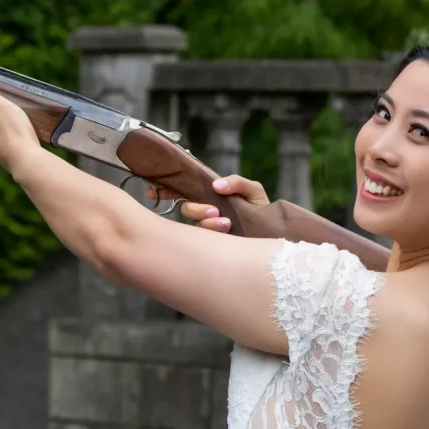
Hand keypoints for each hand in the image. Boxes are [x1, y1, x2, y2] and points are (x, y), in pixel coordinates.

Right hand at [145, 174, 267, 231]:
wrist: (274, 233)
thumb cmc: (261, 209)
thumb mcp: (252, 191)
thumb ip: (237, 183)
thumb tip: (217, 185)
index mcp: (210, 197)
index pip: (183, 193)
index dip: (166, 191)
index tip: (154, 193)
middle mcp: (206, 214)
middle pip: (186, 210)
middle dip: (195, 210)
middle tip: (213, 211)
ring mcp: (209, 231)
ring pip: (196, 226)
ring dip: (207, 223)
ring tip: (226, 222)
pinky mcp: (214, 245)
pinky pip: (204, 240)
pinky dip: (214, 232)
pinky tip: (227, 229)